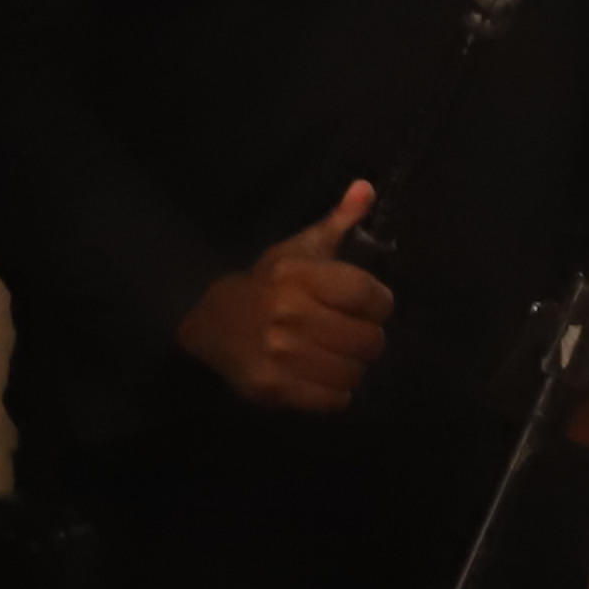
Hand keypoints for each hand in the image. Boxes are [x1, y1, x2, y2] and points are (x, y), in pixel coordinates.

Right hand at [178, 179, 393, 412]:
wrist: (209, 323)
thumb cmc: (266, 284)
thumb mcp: (298, 249)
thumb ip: (338, 222)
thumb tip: (367, 188)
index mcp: (297, 275)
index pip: (370, 295)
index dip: (379, 304)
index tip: (367, 306)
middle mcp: (287, 313)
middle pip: (369, 340)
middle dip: (368, 338)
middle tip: (351, 334)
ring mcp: (278, 354)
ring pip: (354, 372)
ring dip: (352, 367)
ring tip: (335, 355)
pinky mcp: (271, 388)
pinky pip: (333, 400)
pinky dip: (335, 393)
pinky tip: (321, 376)